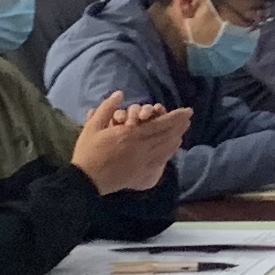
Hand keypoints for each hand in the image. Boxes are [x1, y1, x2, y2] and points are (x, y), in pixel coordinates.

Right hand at [71, 95, 188, 194]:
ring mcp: (142, 161)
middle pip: (167, 135)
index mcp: (130, 134)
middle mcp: (140, 147)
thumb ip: (107, 108)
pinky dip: (169, 153)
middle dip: (179, 126)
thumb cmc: (88, 151)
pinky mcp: (140, 172)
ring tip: (183, 132)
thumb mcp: (92, 126)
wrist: (86, 180)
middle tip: (188, 120)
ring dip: (176, 139)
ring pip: (165, 148)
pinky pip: (160, 161)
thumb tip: (120, 94)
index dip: (176, 117)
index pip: (159, 123)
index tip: (187, 111)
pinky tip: (172, 150)